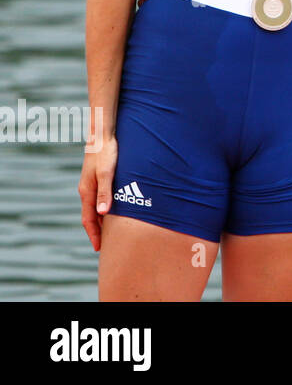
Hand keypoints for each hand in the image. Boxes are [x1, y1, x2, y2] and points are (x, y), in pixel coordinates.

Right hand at [78, 135, 117, 251]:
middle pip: (90, 216)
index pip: (88, 219)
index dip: (94, 234)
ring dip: (99, 222)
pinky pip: (98, 200)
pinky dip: (102, 210)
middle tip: (104, 246)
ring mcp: (91, 185)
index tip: (99, 248)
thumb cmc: (106, 153)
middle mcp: (86, 190)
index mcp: (87, 192)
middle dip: (96, 232)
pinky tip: (111, 212)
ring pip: (94, 208)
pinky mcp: (96, 179)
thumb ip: (106, 192)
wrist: (102, 136)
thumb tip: (103, 213)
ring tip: (109, 234)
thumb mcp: (108, 173)